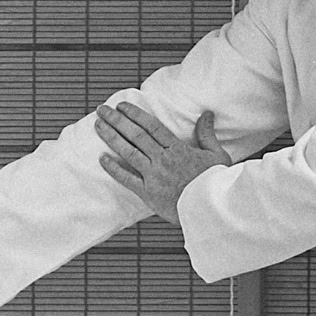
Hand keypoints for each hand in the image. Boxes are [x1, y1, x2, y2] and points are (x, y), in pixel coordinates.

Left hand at [95, 102, 227, 222]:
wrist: (210, 209)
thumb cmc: (215, 183)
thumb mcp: (217, 154)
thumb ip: (206, 133)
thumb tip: (206, 113)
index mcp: (177, 148)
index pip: (151, 126)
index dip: (135, 114)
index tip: (122, 106)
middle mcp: (162, 159)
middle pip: (135, 135)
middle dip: (117, 120)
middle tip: (102, 110)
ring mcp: (153, 176)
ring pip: (128, 152)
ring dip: (112, 137)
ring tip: (98, 126)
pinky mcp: (148, 193)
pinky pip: (127, 179)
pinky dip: (113, 169)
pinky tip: (102, 158)